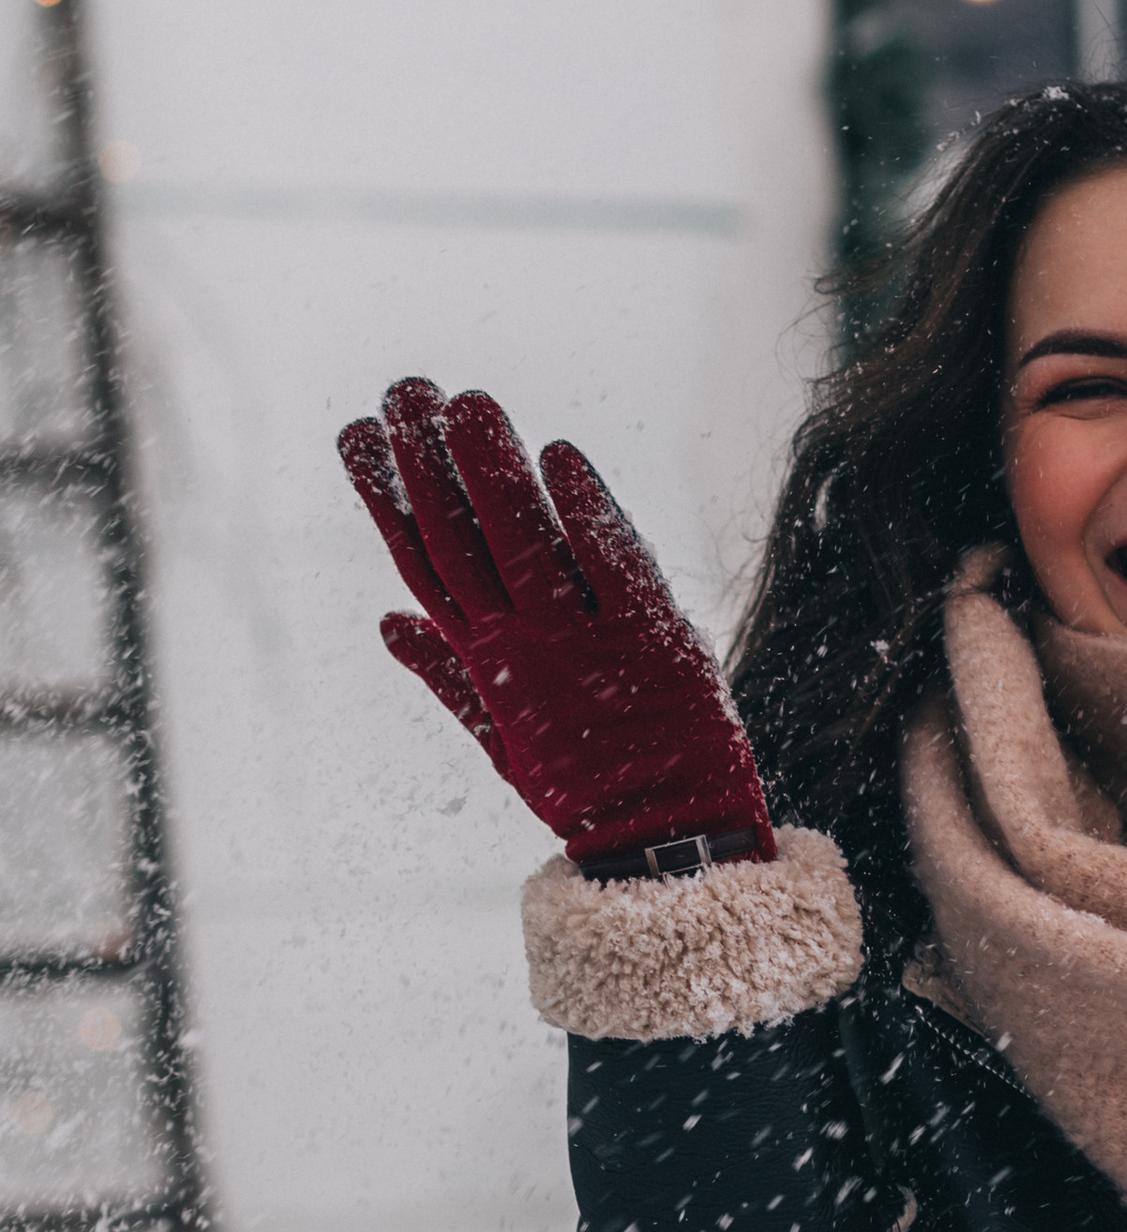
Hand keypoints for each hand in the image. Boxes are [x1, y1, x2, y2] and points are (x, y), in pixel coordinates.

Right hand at [338, 379, 772, 871]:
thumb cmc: (586, 785)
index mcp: (485, 659)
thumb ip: (444, 675)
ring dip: (494, 472)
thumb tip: (385, 623)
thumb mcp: (502, 740)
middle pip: (464, 540)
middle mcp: (524, 643)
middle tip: (402, 389)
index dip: (386, 496)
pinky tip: (559, 457)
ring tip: (465, 402)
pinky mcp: (652, 638)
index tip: (355, 432)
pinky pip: (613, 567)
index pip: (423, 561)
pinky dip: (586, 513)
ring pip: (525, 544)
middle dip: (428, 463)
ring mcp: (586, 639)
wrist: (665, 842)